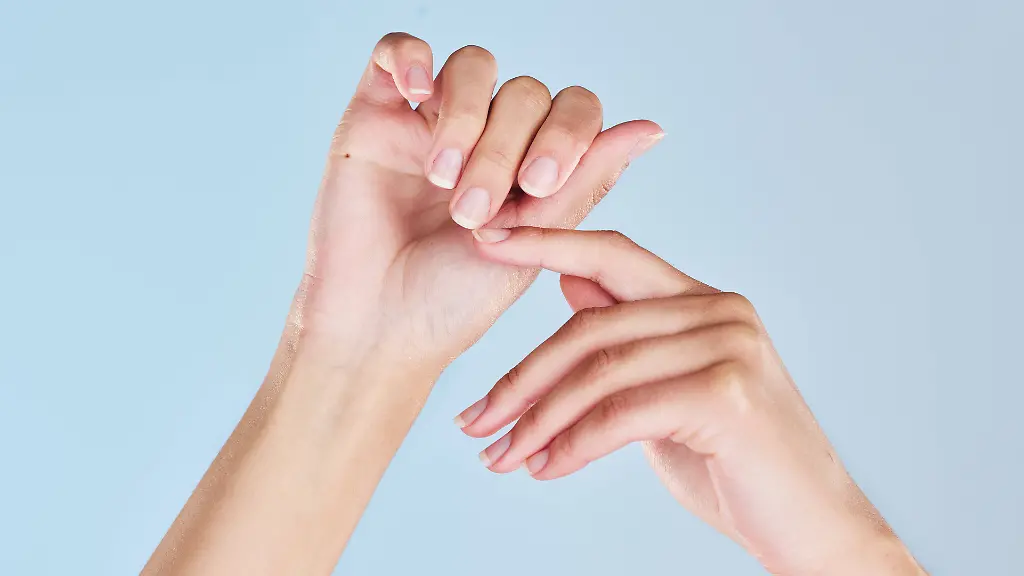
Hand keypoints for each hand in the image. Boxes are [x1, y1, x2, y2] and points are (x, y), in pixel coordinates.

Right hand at [300, 33, 661, 371]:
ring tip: (444, 178)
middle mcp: (488, 139)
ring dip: (467, 119)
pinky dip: (409, 57)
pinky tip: (415, 92)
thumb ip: (586, 179)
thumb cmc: (452, 302)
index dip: (567, 134)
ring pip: (473, 68)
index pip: (573, 111)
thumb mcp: (535, 243)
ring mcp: (432, 122)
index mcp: (533, 168)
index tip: (539, 185)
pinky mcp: (376, 114)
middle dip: (506, 149)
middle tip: (475, 210)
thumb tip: (651, 128)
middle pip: (524, 94)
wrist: (377, 329)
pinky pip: (395, 51)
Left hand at [455, 228, 924, 575]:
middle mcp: (719, 310)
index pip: (612, 252)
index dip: (546, 241)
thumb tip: (570, 285)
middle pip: (590, 326)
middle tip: (473, 421)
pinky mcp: (725, 393)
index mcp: (702, 301)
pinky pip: (620, 414)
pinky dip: (573, 445)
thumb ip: (626, 337)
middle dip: (521, 378)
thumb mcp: (668, 391)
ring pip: (598, 371)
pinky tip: (546, 469)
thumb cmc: (734, 463)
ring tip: (501, 457)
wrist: (812, 528)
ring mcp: (727, 347)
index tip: (485, 238)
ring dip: (537, 420)